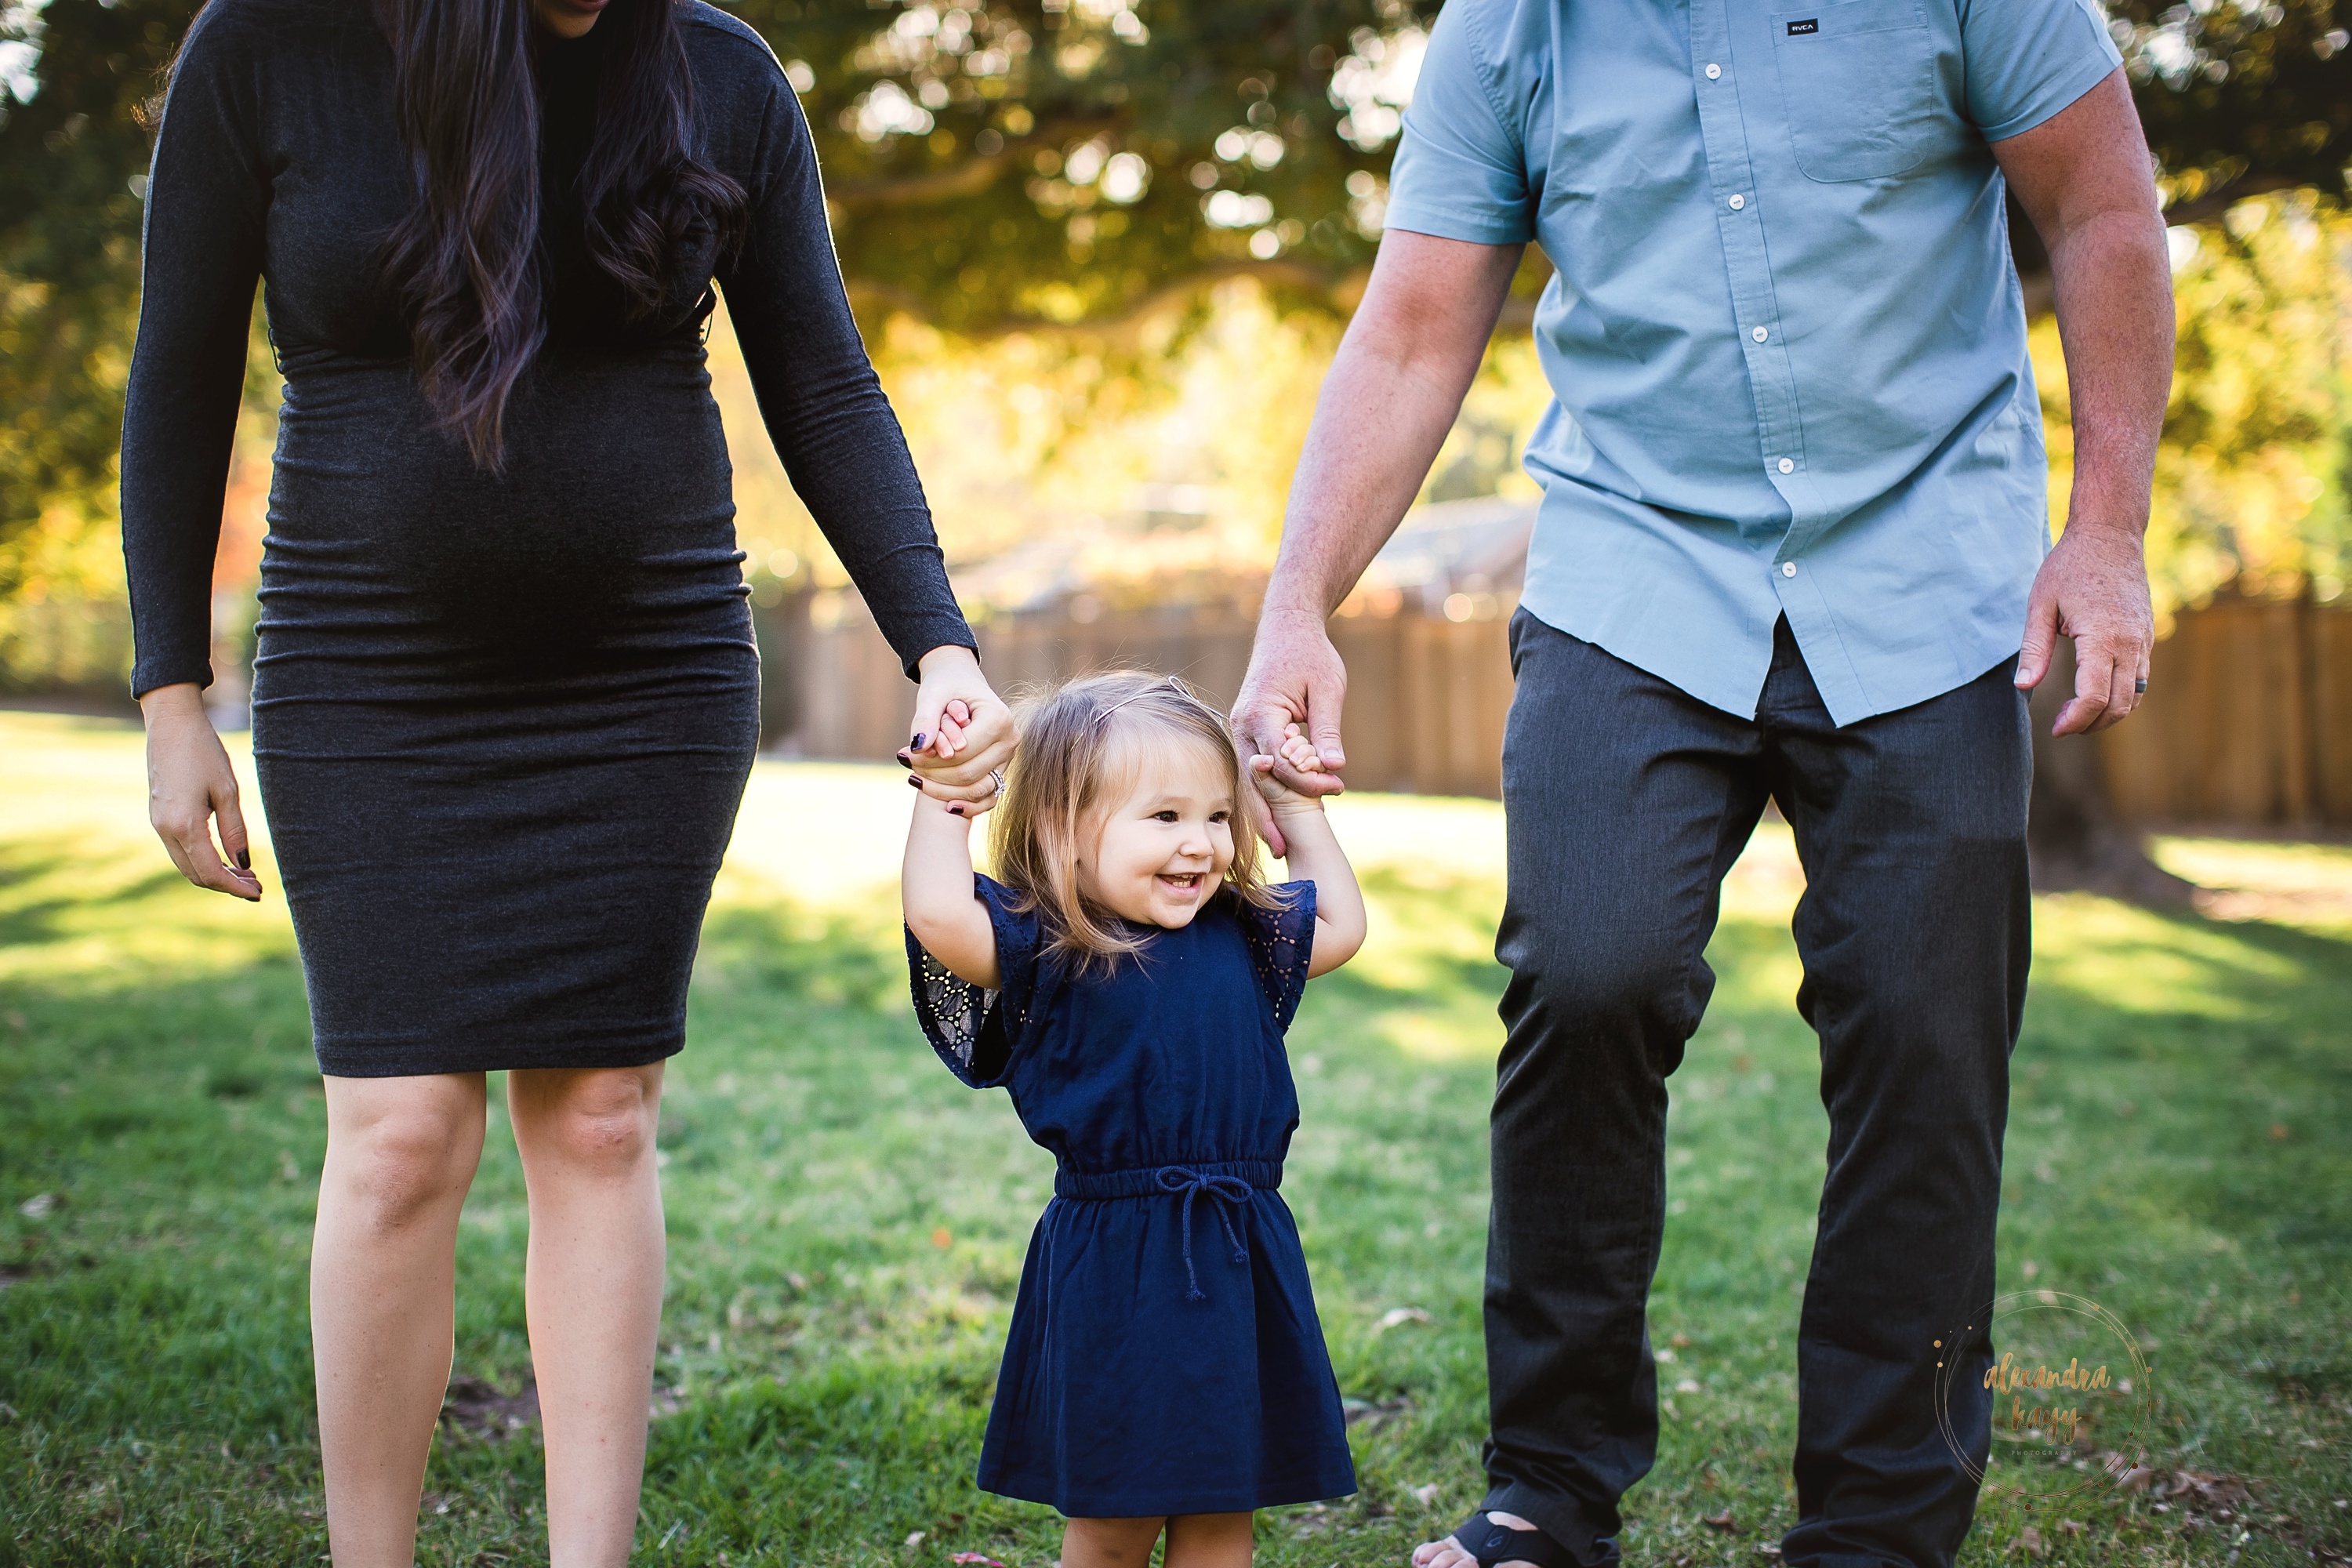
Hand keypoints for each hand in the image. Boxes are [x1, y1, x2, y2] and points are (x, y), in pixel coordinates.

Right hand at [140, 683, 262, 900]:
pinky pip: (179, 850)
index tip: (258, 894)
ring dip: (214, 874)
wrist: (171, 725)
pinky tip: (223, 857)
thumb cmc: (204, 753)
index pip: (210, 872)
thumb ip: (235, 830)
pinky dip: (201, 861)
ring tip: (245, 874)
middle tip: (257, 886)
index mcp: (183, 826)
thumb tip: (243, 864)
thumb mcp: (227, 791)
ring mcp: (157, 824)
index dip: (235, 887)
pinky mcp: (158, 817)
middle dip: (226, 885)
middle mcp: (165, 830)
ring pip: (186, 865)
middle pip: (196, 874)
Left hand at [900, 644, 1014, 810]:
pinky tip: (946, 807)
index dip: (930, 759)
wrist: (961, 683)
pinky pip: (988, 798)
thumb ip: (925, 720)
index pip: (961, 752)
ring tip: (915, 779)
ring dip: (943, 791)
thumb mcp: (932, 694)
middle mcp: (1010, 740)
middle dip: (933, 774)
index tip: (904, 753)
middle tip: (906, 764)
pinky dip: (968, 806)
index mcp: (999, 718)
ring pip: (977, 790)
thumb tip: (916, 748)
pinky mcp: (1002, 770)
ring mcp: (1008, 758)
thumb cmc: (946, 685)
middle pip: (968, 774)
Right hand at [1231, 608, 1347, 856]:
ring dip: (1262, 811)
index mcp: (1260, 712)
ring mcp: (1241, 729)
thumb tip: (1334, 767)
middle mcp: (1242, 724)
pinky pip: (1253, 769)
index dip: (1306, 781)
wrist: (1288, 627)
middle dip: (1267, 817)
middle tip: (1282, 850)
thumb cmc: (1310, 654)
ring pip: (1248, 780)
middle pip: (1253, 780)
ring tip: (1275, 845)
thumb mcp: (1326, 689)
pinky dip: (1264, 793)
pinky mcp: (1248, 732)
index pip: (1279, 760)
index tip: (1335, 791)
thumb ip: (1326, 730)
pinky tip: (1275, 817)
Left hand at [2014, 516, 2153, 735]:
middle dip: (2091, 724)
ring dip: (2109, 715)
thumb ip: (2034, 648)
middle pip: (2118, 704)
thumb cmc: (2070, 566)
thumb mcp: (2041, 604)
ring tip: (2077, 716)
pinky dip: (2122, 696)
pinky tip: (2096, 695)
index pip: (2094, 696)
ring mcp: (2144, 641)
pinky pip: (2141, 679)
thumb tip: (2022, 687)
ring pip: (2135, 696)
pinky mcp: (2147, 637)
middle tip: (2062, 727)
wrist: (2110, 536)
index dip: (2075, 720)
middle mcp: (2130, 643)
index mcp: (2102, 637)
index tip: (2055, 729)